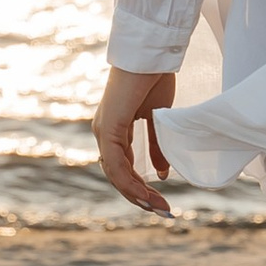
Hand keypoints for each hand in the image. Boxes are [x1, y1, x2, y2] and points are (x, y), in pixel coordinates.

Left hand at [94, 67, 176, 211]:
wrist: (151, 54)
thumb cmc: (154, 78)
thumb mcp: (159, 119)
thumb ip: (156, 145)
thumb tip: (161, 173)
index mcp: (113, 130)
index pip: (122, 168)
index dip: (140, 187)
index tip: (160, 201)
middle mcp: (103, 133)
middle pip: (117, 176)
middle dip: (140, 196)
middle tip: (163, 211)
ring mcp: (104, 131)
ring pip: (115, 174)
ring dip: (137, 194)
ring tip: (159, 207)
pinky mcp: (109, 128)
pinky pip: (116, 164)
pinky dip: (130, 181)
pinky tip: (146, 193)